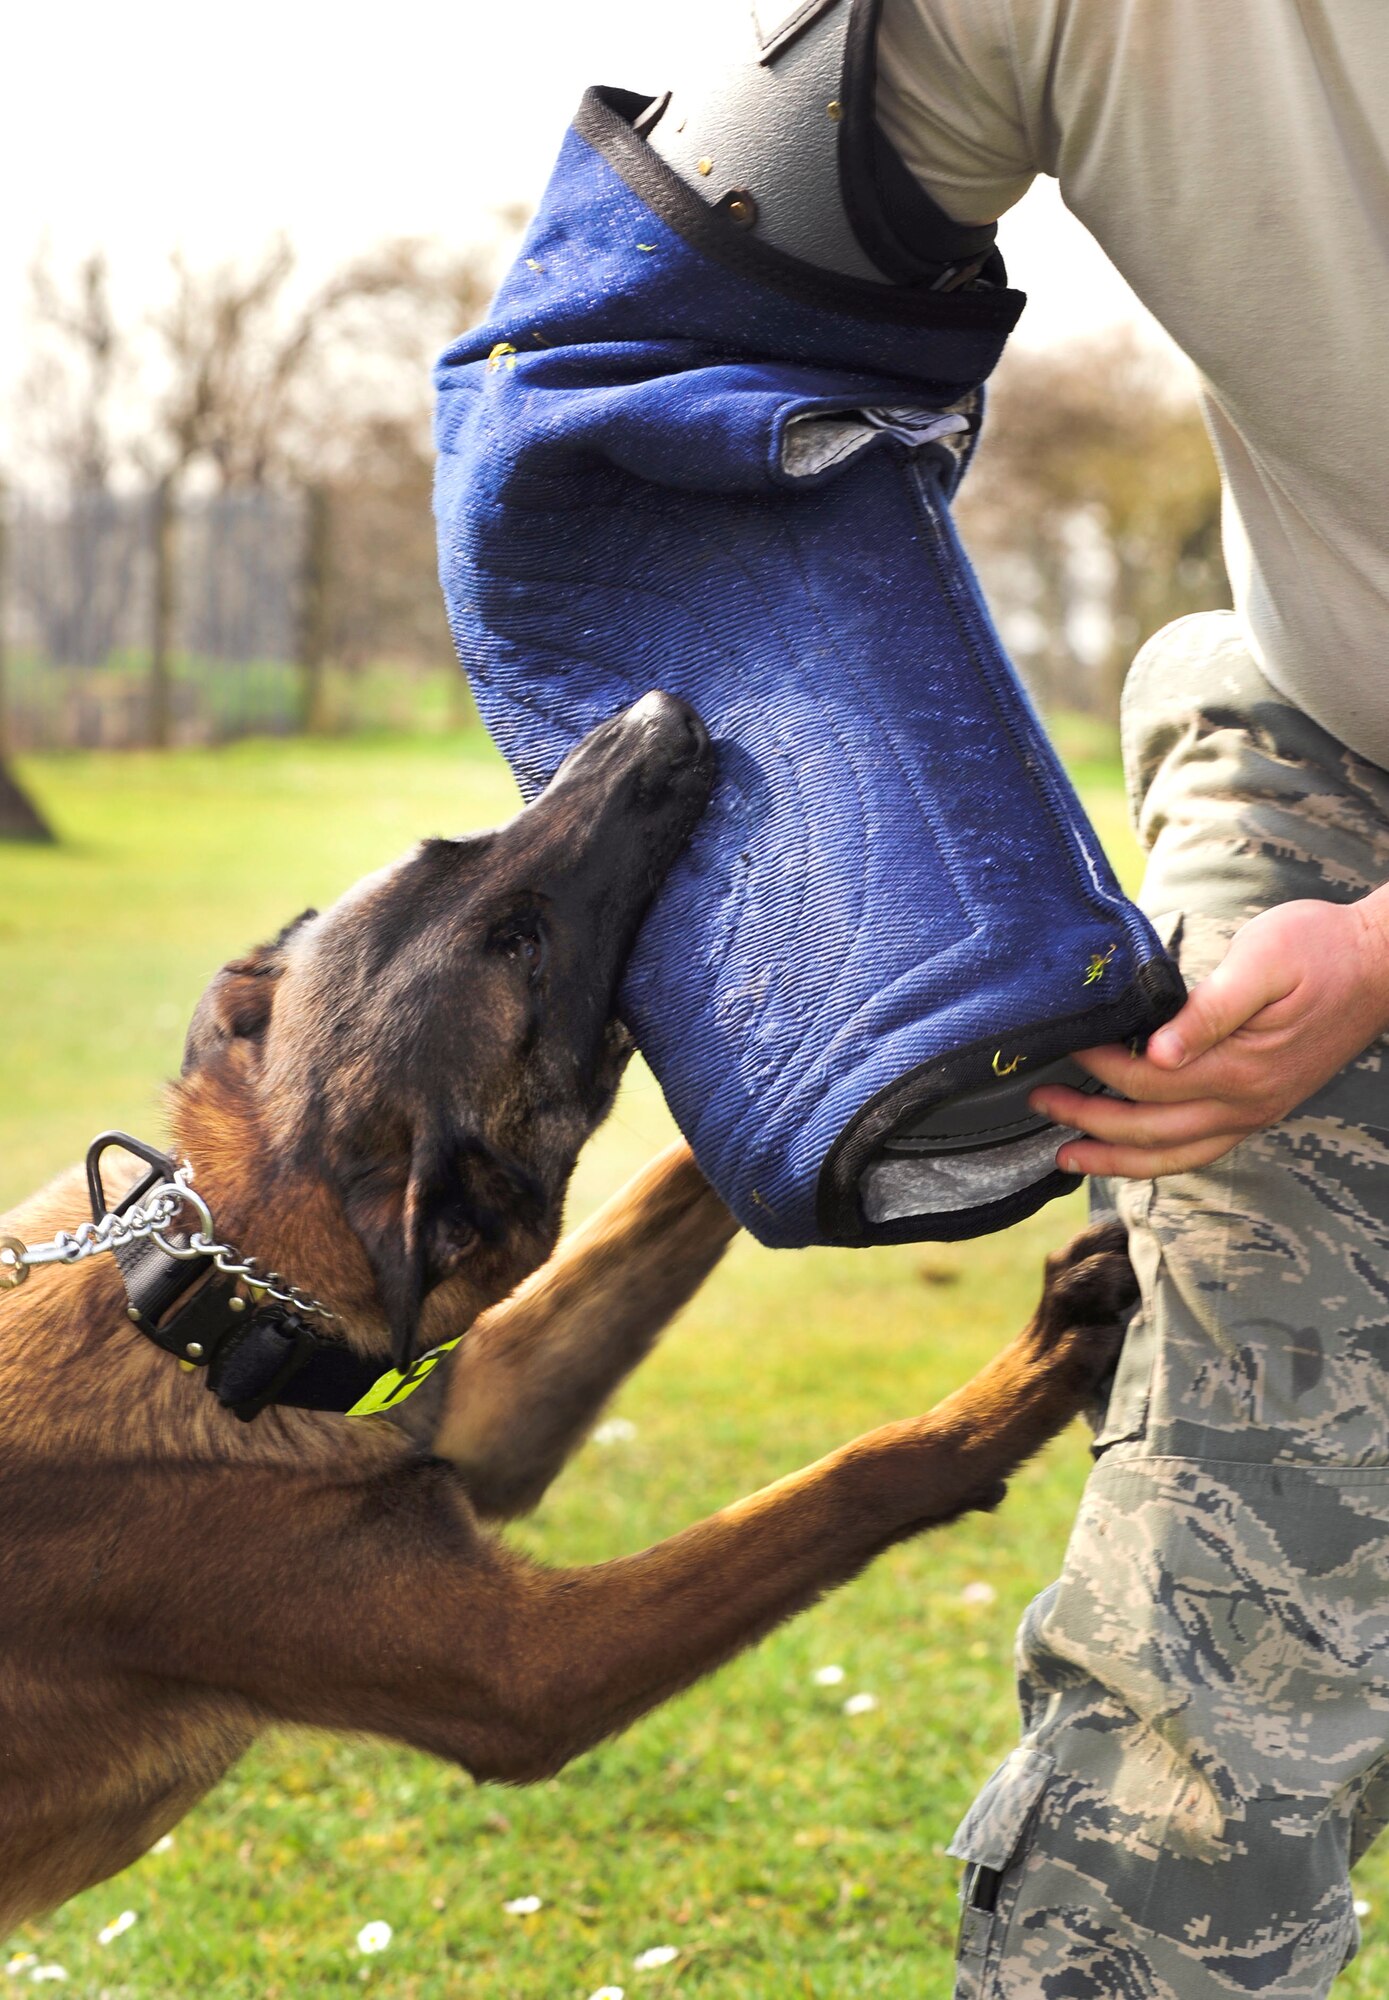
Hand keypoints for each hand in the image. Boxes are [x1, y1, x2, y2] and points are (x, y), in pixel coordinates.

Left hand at [1029, 895, 1388, 1178]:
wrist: (1383, 964)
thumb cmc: (1320, 948)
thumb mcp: (1263, 961)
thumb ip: (1210, 1010)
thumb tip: (1158, 1051)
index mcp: (1241, 1067)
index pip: (1149, 1080)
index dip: (1100, 1068)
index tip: (1065, 1047)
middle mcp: (1248, 1103)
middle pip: (1151, 1130)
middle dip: (1090, 1122)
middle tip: (1039, 1103)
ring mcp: (1257, 1112)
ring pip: (1175, 1155)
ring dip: (1117, 1158)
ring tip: (1066, 1156)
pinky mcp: (1262, 1108)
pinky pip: (1201, 1150)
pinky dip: (1158, 1159)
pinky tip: (1128, 1154)